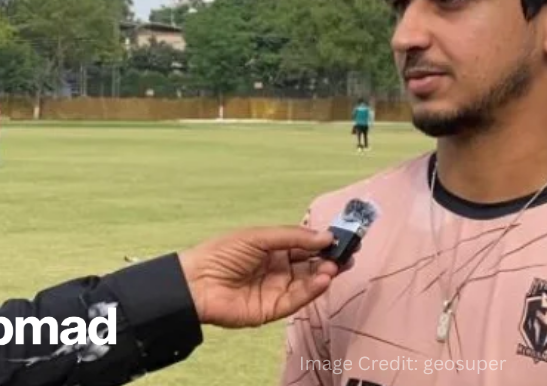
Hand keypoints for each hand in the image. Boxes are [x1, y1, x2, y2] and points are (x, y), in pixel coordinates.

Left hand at [177, 225, 342, 327]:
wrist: (196, 282)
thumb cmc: (223, 253)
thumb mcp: (260, 237)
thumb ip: (294, 237)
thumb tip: (326, 236)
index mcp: (274, 250)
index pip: (305, 246)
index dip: (323, 243)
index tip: (343, 239)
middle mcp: (278, 270)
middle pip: (311, 265)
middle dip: (330, 259)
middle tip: (349, 254)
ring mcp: (276, 290)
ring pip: (307, 283)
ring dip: (323, 274)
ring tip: (335, 266)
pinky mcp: (273, 310)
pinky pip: (297, 300)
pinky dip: (312, 290)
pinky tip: (323, 279)